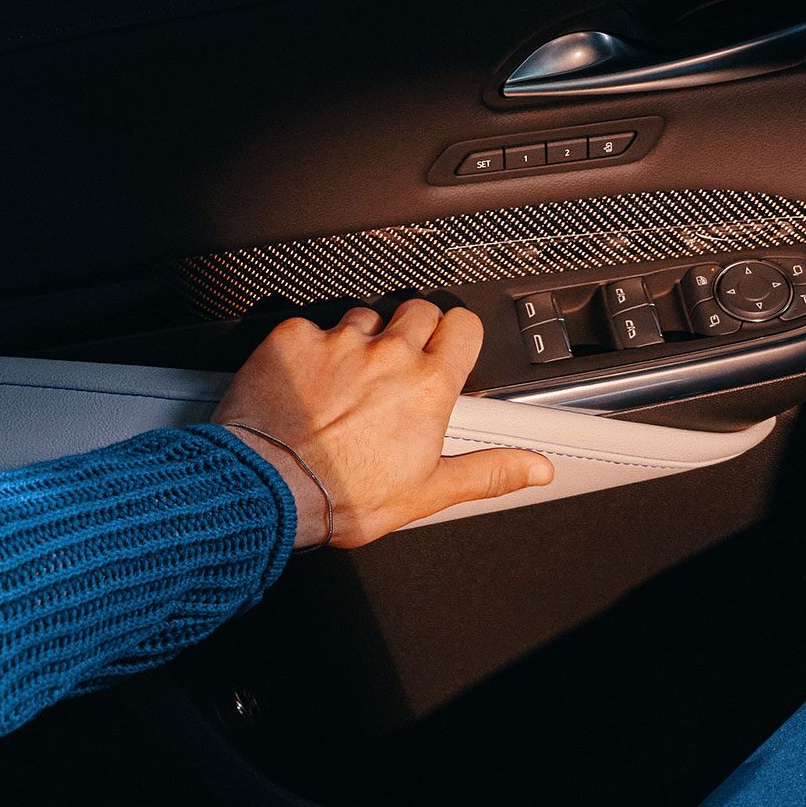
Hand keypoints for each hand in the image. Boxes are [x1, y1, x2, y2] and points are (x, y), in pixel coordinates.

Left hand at [212, 302, 553, 547]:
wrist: (268, 490)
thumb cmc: (344, 495)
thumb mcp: (430, 492)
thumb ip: (490, 471)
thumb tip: (536, 468)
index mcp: (429, 386)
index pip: (464, 326)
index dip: (458, 337)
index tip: (448, 354)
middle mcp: (388, 354)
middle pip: (418, 311)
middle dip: (414, 333)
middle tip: (399, 371)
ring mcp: (338, 342)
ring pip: (365, 317)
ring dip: (363, 341)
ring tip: (348, 384)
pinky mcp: (293, 340)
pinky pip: (312, 327)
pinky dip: (311, 349)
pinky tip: (306, 384)